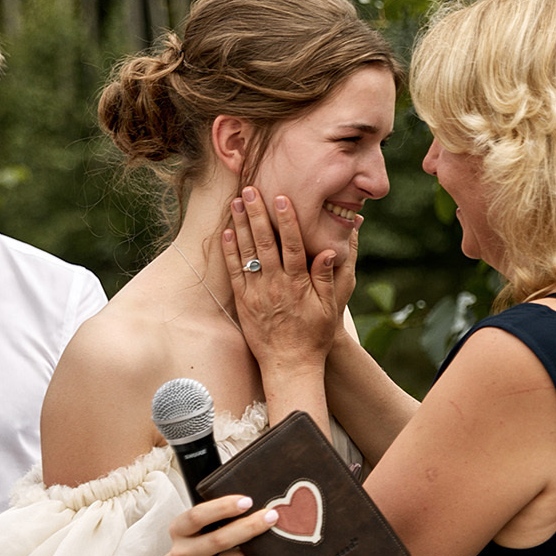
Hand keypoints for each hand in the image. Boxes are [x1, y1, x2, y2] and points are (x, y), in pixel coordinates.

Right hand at [166, 494, 282, 555]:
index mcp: (178, 530)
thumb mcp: (201, 528)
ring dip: (256, 552)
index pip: (197, 516)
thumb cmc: (202, 544)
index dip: (223, 507)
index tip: (247, 501)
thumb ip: (220, 517)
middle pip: (219, 539)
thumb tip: (256, 506)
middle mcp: (181, 553)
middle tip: (271, 516)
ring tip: (271, 541)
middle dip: (250, 526)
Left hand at [224, 187, 342, 381]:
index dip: (286, 219)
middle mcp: (276, 285)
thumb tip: (328, 250)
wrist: (290, 365)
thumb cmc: (314, 337)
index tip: (280, 198)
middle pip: (265, 243)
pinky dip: (230, 252)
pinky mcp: (244, 303)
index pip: (291, 244)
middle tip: (249, 190)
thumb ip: (325, 278)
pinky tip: (226, 233)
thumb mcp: (329, 308)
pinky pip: (235, 273)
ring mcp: (257, 293)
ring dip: (240, 226)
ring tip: (235, 203)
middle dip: (256, 214)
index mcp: (298, 284)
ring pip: (247, 254)